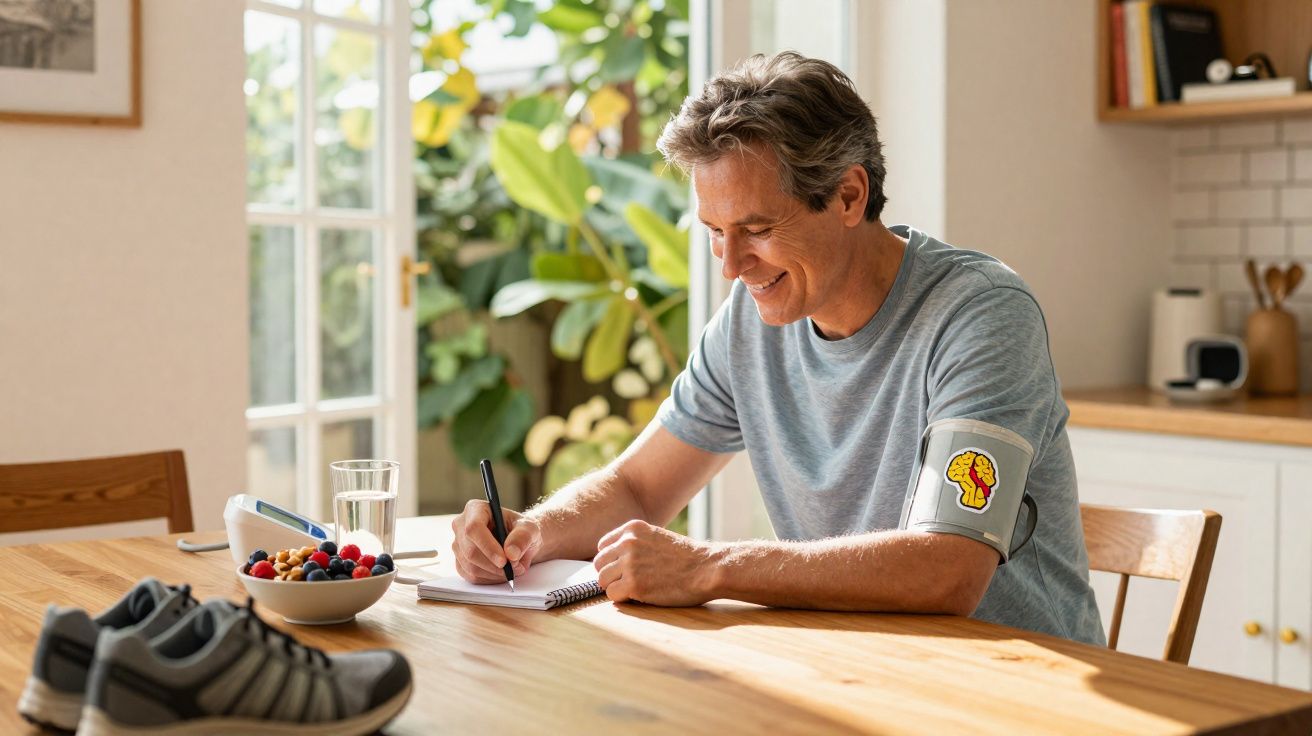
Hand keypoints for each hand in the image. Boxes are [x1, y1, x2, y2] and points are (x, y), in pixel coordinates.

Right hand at [451, 500, 542, 584]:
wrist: (518, 542)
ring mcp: (458, 545)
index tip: (504, 560)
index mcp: (475, 509)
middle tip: (515, 568)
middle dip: (494, 565)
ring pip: (471, 566)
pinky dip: (490, 579)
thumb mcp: (530, 528)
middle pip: (470, 551)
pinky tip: (501, 572)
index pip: (474, 528)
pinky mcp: (460, 562)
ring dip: (494, 573)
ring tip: (513, 569)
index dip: (488, 546)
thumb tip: (511, 553)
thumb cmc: (521, 530)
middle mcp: (461, 525)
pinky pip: (471, 576)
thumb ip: (523, 537)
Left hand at [593, 520, 719, 605]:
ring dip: (615, 587)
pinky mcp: (633, 584)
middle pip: (598, 564)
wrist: (708, 568)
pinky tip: (640, 595)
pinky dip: (623, 599)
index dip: (611, 561)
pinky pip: (611, 595)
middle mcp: (627, 542)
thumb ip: (635, 543)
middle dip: (611, 575)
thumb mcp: (657, 537)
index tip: (625, 569)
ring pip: (601, 580)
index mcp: (632, 528)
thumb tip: (612, 560)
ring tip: (635, 589)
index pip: (602, 546)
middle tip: (629, 582)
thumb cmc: (686, 557)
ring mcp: (629, 563)